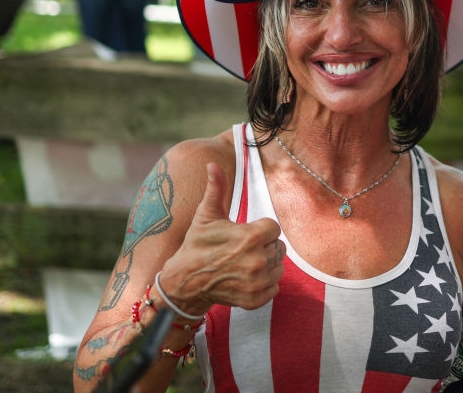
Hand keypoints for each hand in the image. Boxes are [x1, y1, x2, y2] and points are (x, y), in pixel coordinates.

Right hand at [159, 161, 284, 314]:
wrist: (184, 282)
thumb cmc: (196, 245)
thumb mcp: (206, 215)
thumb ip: (216, 188)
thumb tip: (212, 164)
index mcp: (251, 236)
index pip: (273, 228)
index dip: (259, 230)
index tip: (243, 234)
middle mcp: (258, 260)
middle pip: (278, 247)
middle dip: (263, 247)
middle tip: (241, 250)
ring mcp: (257, 282)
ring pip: (278, 267)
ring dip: (266, 266)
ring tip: (243, 264)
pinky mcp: (256, 299)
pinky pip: (274, 287)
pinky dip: (263, 285)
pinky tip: (245, 279)